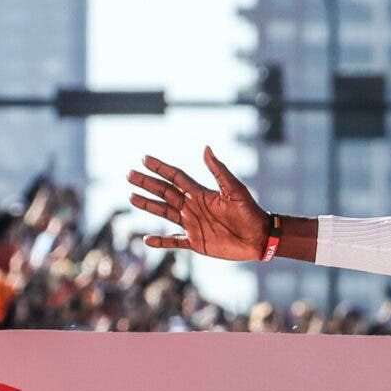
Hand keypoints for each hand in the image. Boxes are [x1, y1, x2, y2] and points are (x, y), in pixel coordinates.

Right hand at [130, 147, 269, 259]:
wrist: (260, 237)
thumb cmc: (250, 212)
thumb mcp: (235, 189)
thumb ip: (219, 171)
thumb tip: (206, 148)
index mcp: (201, 193)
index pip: (175, 177)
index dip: (160, 168)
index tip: (145, 158)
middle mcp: (193, 207)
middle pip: (165, 192)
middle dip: (147, 184)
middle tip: (130, 175)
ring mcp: (193, 224)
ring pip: (165, 213)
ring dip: (149, 205)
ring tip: (132, 197)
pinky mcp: (196, 242)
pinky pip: (174, 241)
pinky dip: (161, 241)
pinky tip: (146, 239)